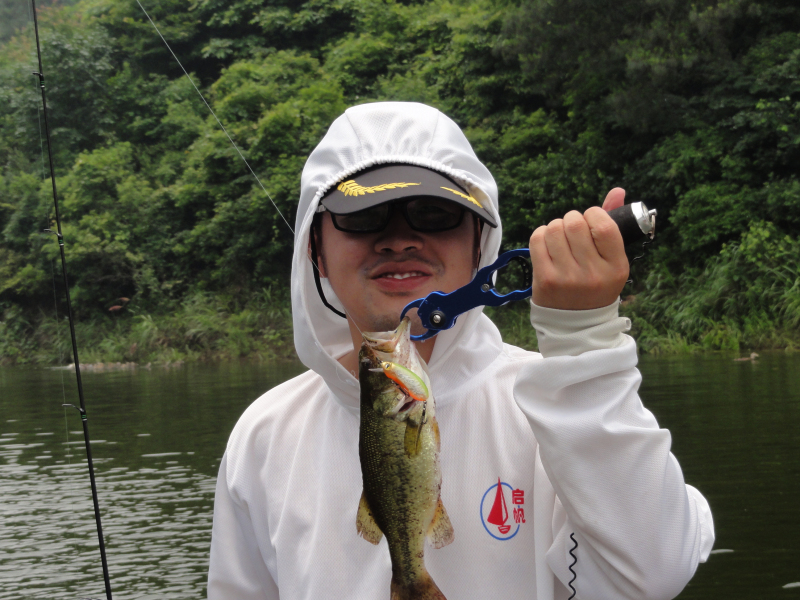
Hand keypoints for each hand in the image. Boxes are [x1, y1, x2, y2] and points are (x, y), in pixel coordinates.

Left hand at [529, 188, 629, 309]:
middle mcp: (593, 273)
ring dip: (556, 226)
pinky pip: (537, 240)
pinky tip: (548, 245)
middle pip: (575, 223)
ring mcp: (567, 277)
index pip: (604, 225)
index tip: (591, 220)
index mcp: (616, 266)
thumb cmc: (596, 284)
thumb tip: (618, 190)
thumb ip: (613, 223)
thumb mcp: (612, 260)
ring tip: (560, 238)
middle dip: (572, 219)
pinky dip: (541, 235)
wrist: (576, 323)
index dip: (594, 214)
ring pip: (554, 228)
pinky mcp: (545, 279)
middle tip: (573, 230)